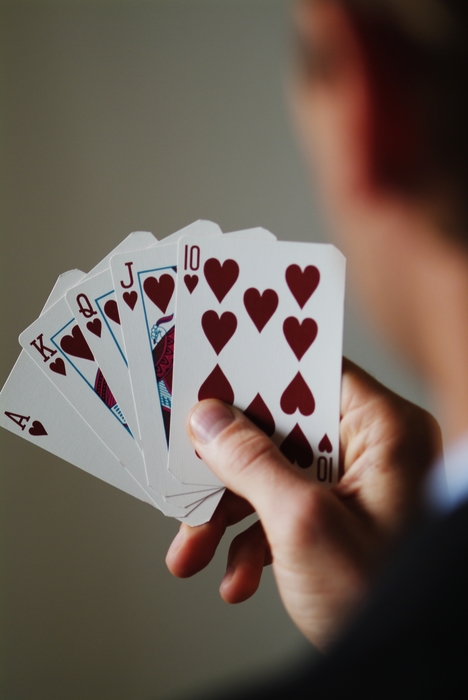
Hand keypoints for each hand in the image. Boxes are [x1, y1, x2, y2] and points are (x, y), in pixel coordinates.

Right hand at [166, 359, 440, 649]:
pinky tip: (236, 579)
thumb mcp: (302, 523)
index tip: (207, 386)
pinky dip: (253, 543)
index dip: (256, 379)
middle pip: (284, 430)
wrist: (401, 669)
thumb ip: (250, 463)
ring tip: (192, 549)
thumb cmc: (378, 595)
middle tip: (187, 476)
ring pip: (275, 474)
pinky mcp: (341, 522)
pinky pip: (285, 512)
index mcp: (385, 431)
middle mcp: (373, 451)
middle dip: (229, 466)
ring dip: (229, 513)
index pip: (311, 376)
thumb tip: (208, 419)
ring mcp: (358, 489)